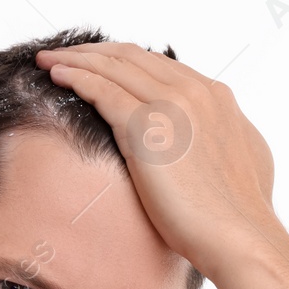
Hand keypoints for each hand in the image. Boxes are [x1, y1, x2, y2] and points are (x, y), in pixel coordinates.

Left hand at [34, 41, 279, 267]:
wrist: (239, 236)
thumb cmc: (237, 214)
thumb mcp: (240, 157)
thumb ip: (217, 135)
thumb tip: (205, 136)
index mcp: (215, 97)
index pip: (158, 65)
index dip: (123, 61)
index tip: (100, 65)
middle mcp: (194, 90)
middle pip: (132, 56)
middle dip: (94, 52)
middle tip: (63, 54)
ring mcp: (171, 104)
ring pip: (112, 66)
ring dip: (76, 59)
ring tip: (48, 60)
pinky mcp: (147, 124)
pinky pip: (101, 89)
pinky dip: (75, 76)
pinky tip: (55, 75)